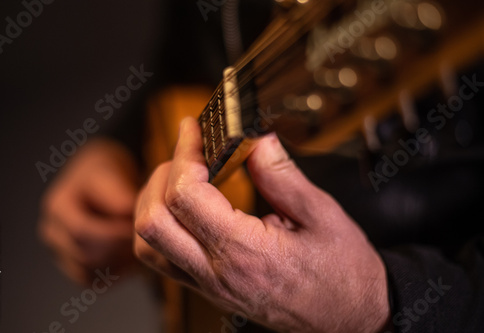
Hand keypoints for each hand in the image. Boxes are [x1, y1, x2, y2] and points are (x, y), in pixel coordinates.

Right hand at [39, 139, 138, 284]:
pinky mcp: (75, 266)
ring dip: (120, 264)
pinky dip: (116, 273)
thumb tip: (130, 218)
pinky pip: (95, 281)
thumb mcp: (111, 172)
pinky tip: (131, 255)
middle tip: (145, 237)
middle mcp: (53, 232)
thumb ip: (118, 195)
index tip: (139, 226)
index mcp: (57, 206)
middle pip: (86, 257)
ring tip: (138, 243)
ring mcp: (61, 252)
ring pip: (90, 274)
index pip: (82, 233)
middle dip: (121, 249)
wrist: (99, 180)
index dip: (115, 234)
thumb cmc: (106, 173)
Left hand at [134, 117, 390, 331]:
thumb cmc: (343, 274)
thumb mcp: (323, 215)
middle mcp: (218, 273)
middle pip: (152, 221)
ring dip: (153, 204)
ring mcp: (209, 286)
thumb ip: (282, 175)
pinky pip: (164, 261)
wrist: (351, 317)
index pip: (186, 196)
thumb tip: (255, 141)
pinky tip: (185, 211)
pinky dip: (163, 228)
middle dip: (161, 176)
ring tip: (180, 179)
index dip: (184, 154)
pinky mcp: (210, 290)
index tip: (192, 131)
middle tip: (187, 154)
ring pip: (147, 246)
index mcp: (246, 252)